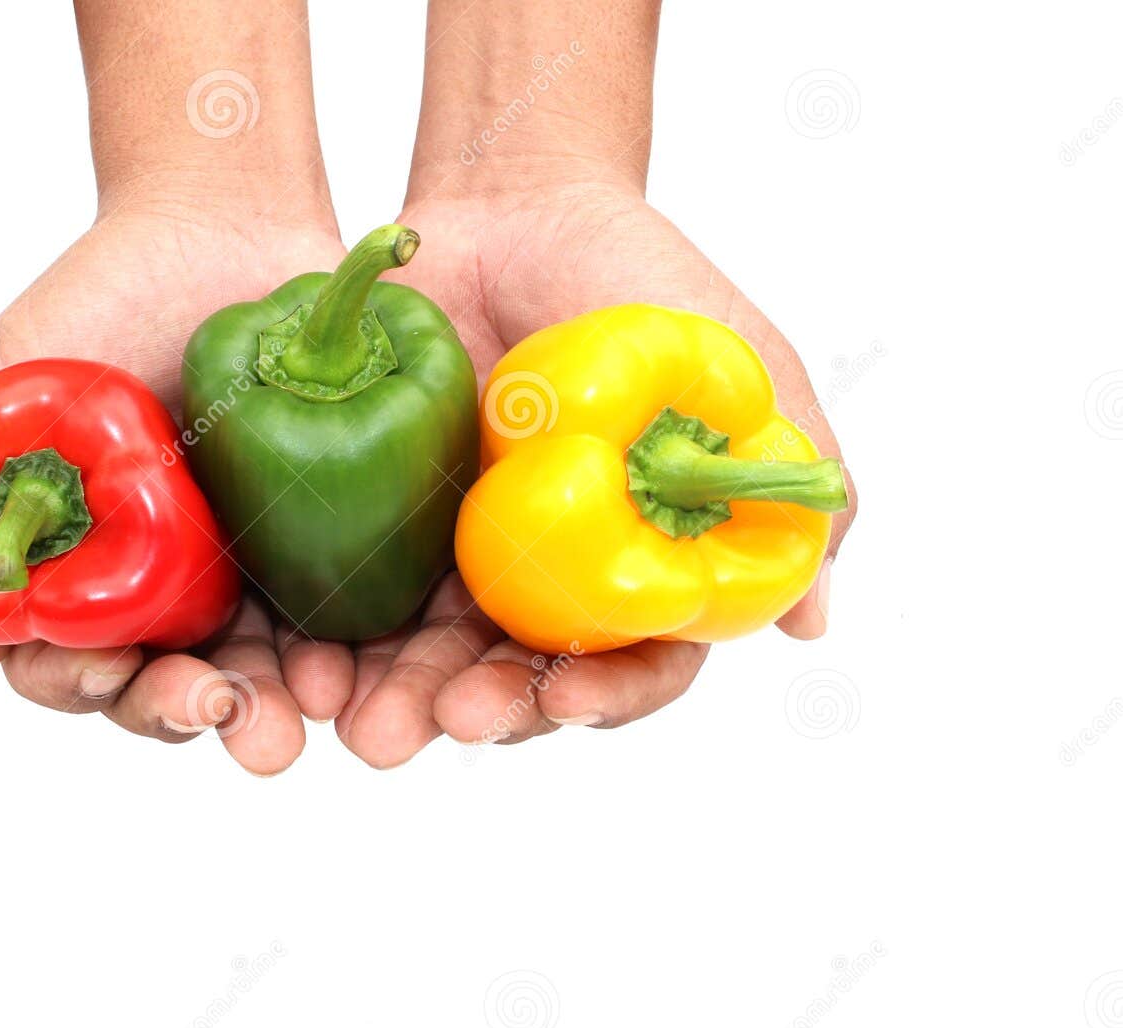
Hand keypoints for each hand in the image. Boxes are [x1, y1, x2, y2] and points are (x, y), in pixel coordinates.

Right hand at [0, 0, 357, 775]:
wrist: (221, 224)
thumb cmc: (101, 299)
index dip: (88, 687)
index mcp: (86, 578)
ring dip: (279, 712)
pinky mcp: (336, 550)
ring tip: (304, 724)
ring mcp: (255, 578)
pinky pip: (350, 624)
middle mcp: (169, 593)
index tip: (113, 670)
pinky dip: (355, 663)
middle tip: (234, 733)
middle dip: (200, 716)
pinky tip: (360, 678)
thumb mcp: (5, 388)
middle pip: (176, 689)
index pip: (74, 667)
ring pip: (267, 677)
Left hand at [332, 0, 853, 766]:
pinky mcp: (384, 531)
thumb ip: (788, 481)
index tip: (562, 700)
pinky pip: (355, 604)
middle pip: (522, 683)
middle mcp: (553, 584)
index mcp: (639, 568)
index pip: (636, 666)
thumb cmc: (642, 282)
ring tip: (363, 726)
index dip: (607, 699)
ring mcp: (465, 563)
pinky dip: (334, 643)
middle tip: (444, 722)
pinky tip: (311, 670)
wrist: (515, 205)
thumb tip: (811, 623)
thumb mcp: (743, 369)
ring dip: (401, 702)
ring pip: (430, 662)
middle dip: (485, 713)